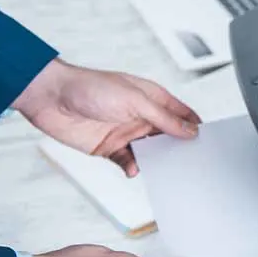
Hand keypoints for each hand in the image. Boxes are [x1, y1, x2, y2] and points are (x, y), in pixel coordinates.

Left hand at [12, 58, 200, 176]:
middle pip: (169, 136)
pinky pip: (128, 162)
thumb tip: (190, 130)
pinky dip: (133, 168)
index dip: (195, 126)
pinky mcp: (109, 148)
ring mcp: (126, 132)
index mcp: (152, 98)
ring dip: (156, 161)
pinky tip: (134, 169)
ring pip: (150, 152)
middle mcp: (141, 115)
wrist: (50, 98)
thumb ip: (164, 118)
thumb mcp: (135, 100)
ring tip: (164, 169)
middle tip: (190, 161)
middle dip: (179, 148)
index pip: (182, 114)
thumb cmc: (89, 87)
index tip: (207, 142)